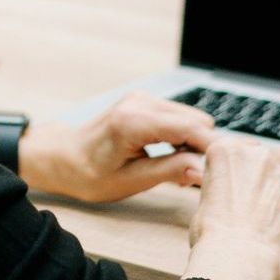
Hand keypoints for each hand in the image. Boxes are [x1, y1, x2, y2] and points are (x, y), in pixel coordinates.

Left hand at [17, 92, 214, 202]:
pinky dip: (182, 137)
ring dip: (192, 144)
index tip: (218, 174)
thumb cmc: (88, 173)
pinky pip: (179, 116)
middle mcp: (141, 102)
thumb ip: (169, 172)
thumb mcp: (129, 181)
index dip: (210, 152)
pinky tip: (169, 156)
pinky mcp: (144, 102)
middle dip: (202, 149)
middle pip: (198, 121)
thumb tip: (204, 171)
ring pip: (192, 118)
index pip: (192, 129)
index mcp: (134, 121)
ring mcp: (142, 98)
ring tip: (176, 169)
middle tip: (190, 178)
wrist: (62, 156)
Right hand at [182, 138, 279, 279]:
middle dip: (272, 179)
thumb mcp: (205, 196)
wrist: (235, 260)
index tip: (247, 184)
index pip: (245, 149)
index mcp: (229, 151)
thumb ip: (226, 181)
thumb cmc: (214, 235)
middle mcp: (260, 157)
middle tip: (263, 205)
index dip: (247, 170)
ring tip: (277, 225)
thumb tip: (237, 189)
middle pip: (275, 159)